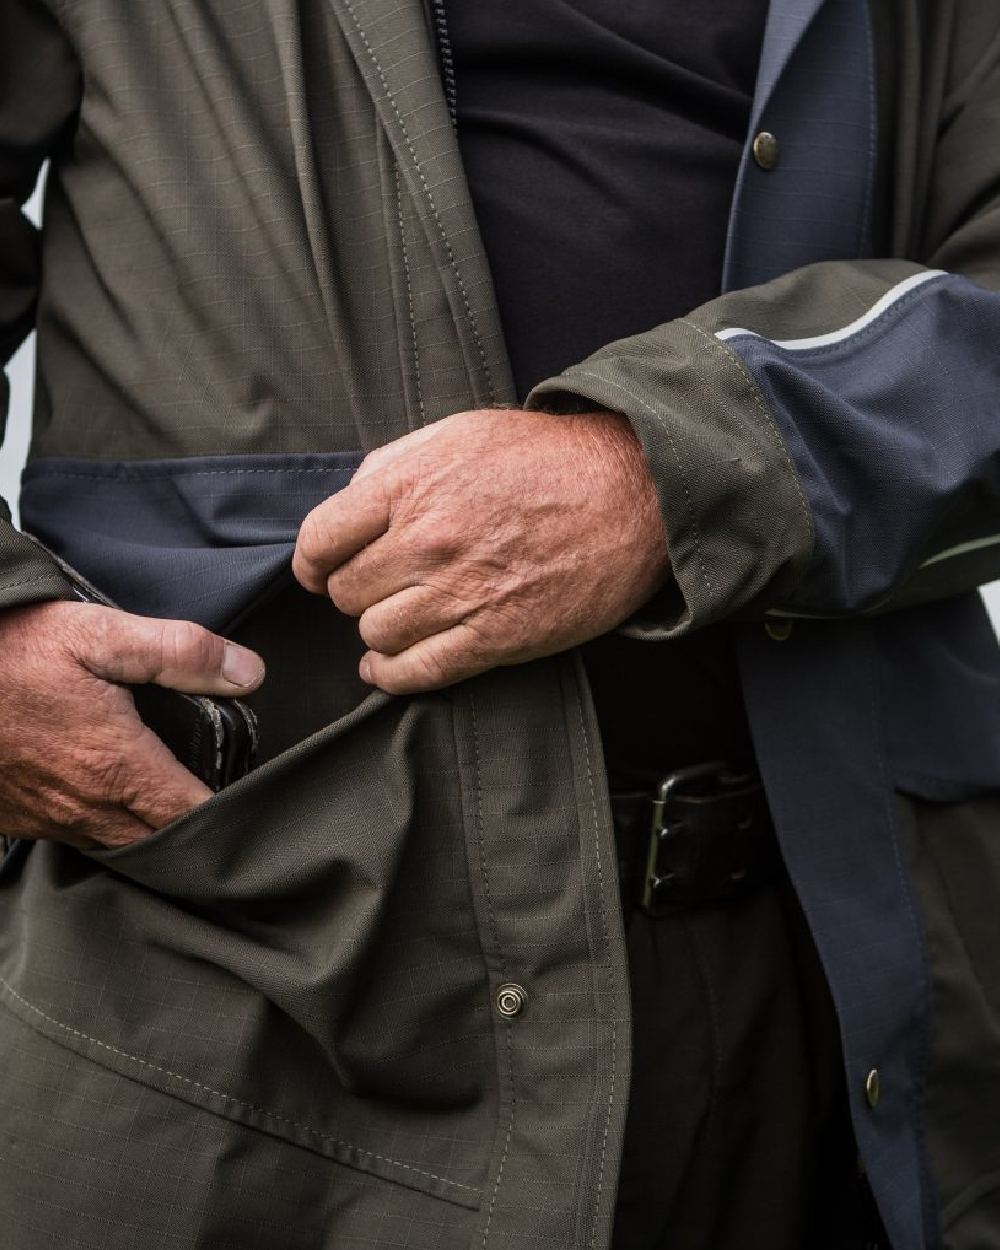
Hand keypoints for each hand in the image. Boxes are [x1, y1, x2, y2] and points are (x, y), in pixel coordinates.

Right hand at [0, 600, 264, 849]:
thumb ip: (180, 652)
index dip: (232, 811)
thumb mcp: (99, 635)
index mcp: (117, 767)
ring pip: (121, 844)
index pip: (194, 816)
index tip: (254, 797)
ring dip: (152, 830)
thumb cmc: (9, 651)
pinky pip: (78, 837)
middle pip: (162, 841)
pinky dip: (107, 826)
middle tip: (227, 802)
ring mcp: (48, 819)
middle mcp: (85, 808)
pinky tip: (116, 795)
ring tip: (179, 800)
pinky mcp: (19, 818)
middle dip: (197, 829)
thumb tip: (250, 673)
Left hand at [292, 407, 669, 692]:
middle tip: (379, 585)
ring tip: (401, 615)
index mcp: (411, 486)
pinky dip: (391, 676)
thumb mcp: (460, 434)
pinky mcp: (495, 638)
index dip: (312, 560)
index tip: (319, 569)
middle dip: (355, 590)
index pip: (319, 539)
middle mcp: (428, 541)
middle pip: (345, 592)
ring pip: (375, 634)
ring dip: (381, 628)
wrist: (631, 493)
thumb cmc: (546, 460)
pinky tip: (387, 667)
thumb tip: (348, 508)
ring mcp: (461, 594)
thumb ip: (394, 466)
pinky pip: (417, 672)